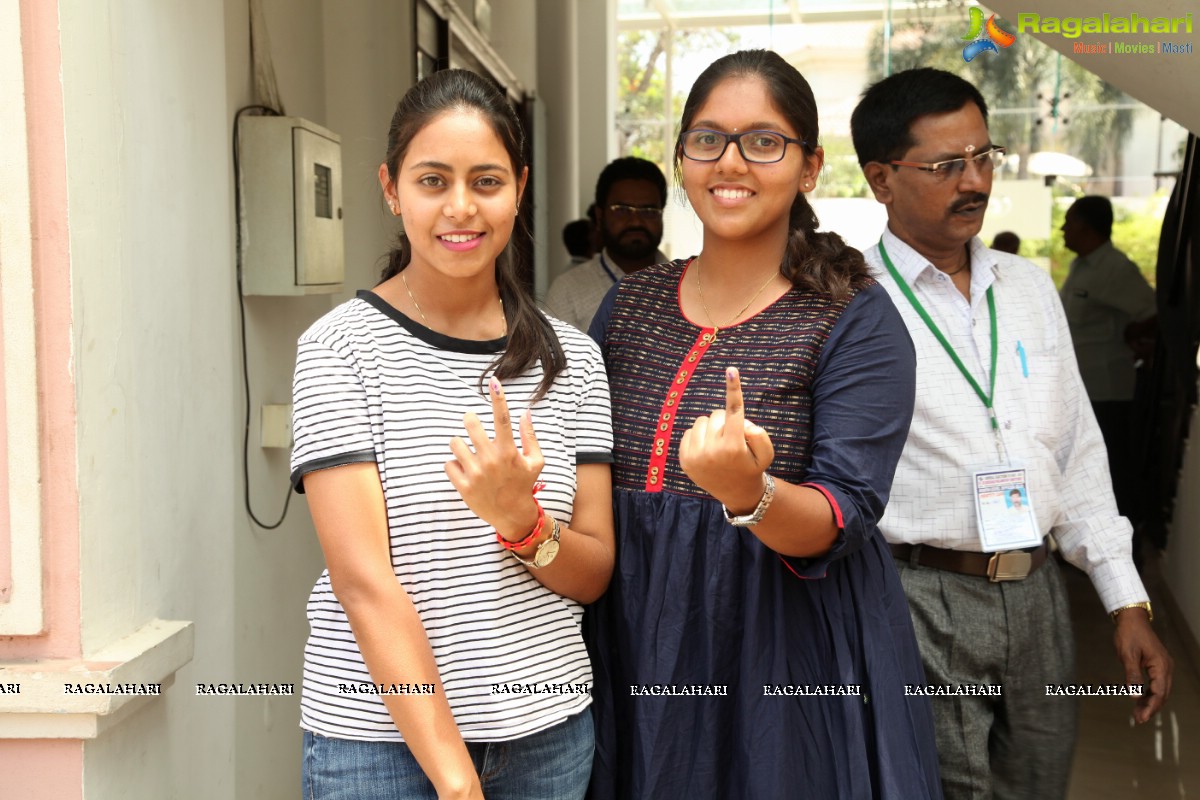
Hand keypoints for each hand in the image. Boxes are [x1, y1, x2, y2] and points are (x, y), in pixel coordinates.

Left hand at [445, 377, 543, 540]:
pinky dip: (454, 465)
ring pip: (454, 443)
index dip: (498, 398)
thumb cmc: (523, 484)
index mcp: (509, 452)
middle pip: (470, 424)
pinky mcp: (463, 487)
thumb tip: (525, 411)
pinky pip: (448, 464)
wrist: (512, 515)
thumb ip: (530, 436)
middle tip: (472, 426)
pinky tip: (465, 472)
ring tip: (468, 454)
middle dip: (470, 422)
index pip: (503, 419)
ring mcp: (476, 474)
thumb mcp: (535, 461)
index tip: (494, 382)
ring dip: (460, 446)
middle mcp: (491, 461)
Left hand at [679, 367, 774, 511]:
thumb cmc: (752, 468)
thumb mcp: (766, 454)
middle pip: (716, 415)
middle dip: (726, 421)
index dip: (733, 389)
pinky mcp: (684, 459)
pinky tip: (708, 451)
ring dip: (711, 428)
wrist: (735, 493)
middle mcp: (712, 451)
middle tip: (733, 438)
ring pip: (701, 421)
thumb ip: (760, 435)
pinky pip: (689, 431)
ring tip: (720, 445)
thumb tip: (744, 424)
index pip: (733, 411)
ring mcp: (695, 455)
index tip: (731, 370)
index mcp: (733, 447)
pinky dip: (700, 436)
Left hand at [1113, 608, 1172, 723]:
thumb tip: (1134, 696)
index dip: (1151, 706)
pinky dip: (1149, 694)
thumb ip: (1132, 676)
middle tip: (1138, 719)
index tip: (1142, 718)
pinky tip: (1140, 701)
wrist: (1132, 619)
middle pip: (1162, 694)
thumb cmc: (1129, 634)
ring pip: (1160, 690)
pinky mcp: (1158, 665)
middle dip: (1151, 708)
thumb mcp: (1127, 655)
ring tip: (1138, 714)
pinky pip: (1156, 684)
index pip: (1159, 692)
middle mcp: (1166, 668)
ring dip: (1150, 702)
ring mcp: (1163, 667)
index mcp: (1161, 666)